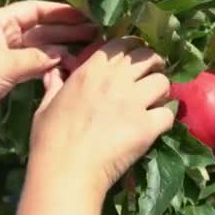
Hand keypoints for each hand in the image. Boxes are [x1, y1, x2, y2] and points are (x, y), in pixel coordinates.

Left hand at [0, 0, 94, 132]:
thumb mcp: (5, 64)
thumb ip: (36, 58)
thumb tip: (61, 55)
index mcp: (1, 20)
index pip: (36, 9)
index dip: (62, 11)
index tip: (86, 13)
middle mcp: (5, 33)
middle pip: (42, 28)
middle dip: (67, 30)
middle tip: (96, 32)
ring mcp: (6, 54)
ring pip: (40, 48)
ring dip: (61, 48)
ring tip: (89, 49)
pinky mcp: (7, 73)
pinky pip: (33, 65)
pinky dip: (49, 66)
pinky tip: (68, 67)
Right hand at [29, 37, 174, 196]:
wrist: (65, 171)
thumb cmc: (49, 140)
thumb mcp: (45, 107)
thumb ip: (53, 86)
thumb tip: (53, 73)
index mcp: (90, 71)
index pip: (121, 43)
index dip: (132, 47)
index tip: (134, 58)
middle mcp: (115, 80)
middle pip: (148, 57)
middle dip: (153, 64)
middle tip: (150, 76)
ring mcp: (133, 102)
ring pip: (163, 81)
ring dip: (161, 91)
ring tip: (156, 101)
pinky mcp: (147, 126)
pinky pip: (168, 114)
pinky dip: (165, 119)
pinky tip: (156, 126)